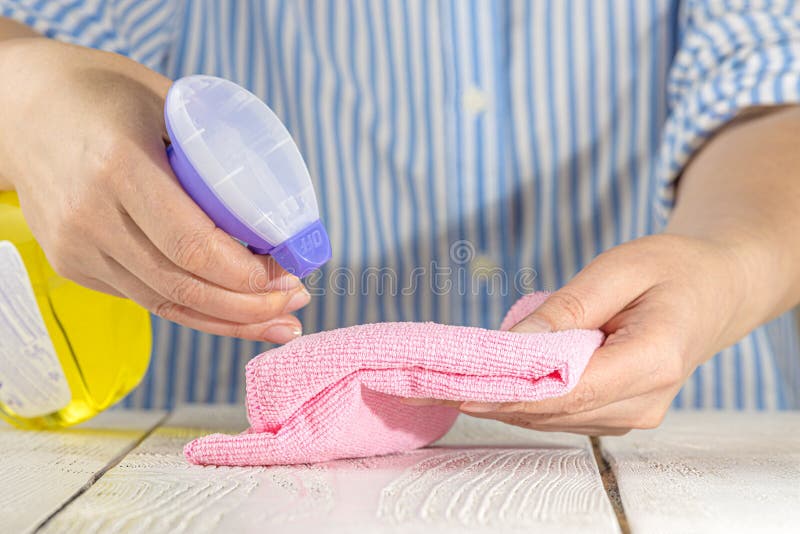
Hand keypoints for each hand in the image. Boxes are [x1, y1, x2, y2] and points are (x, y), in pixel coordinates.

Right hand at [0, 38, 307, 341]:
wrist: (19, 109)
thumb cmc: (102, 94)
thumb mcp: (164, 99)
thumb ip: (213, 149)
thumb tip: (279, 203)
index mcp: (118, 166)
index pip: (193, 244)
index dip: (247, 274)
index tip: (289, 270)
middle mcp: (92, 216)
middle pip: (184, 285)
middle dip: (250, 306)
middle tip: (296, 300)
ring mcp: (77, 246)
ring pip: (166, 303)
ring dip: (230, 320)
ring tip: (280, 319)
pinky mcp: (73, 264)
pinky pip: (147, 298)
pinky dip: (197, 312)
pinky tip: (234, 316)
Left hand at [429, 234, 749, 434]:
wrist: (716, 289)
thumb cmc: (674, 268)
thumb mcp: (621, 268)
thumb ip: (569, 308)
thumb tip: (513, 344)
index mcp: (654, 359)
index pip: (567, 388)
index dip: (506, 390)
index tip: (450, 384)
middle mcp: (644, 401)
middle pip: (550, 410)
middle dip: (485, 397)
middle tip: (421, 383)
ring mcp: (632, 414)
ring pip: (549, 417)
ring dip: (495, 402)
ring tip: (435, 385)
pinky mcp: (617, 412)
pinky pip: (559, 413)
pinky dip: (518, 400)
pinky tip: (481, 385)